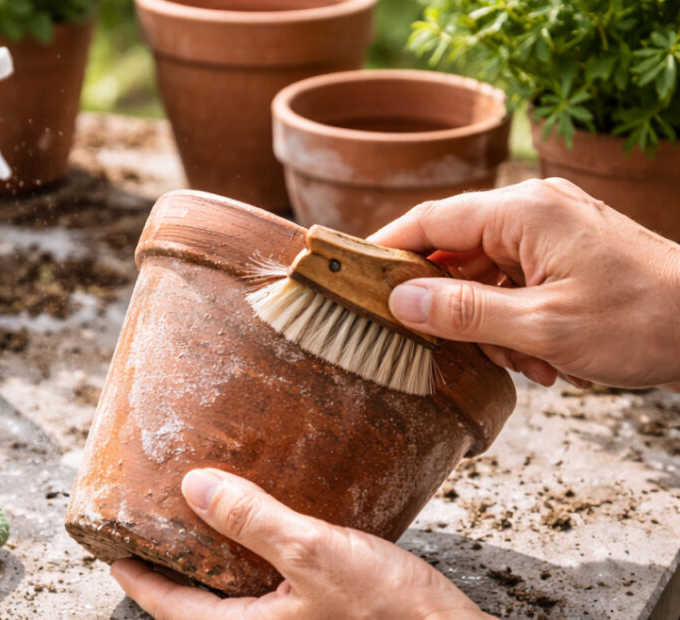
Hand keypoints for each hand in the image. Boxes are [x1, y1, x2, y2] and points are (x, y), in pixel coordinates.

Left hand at [112, 468, 489, 619]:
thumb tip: (195, 487)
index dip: (137, 575)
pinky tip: (265, 528)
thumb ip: (253, 520)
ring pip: (232, 596)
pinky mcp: (319, 616)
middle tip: (154, 525)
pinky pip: (267, 589)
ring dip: (213, 561)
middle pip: (198, 605)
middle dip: (172, 567)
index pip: (170, 607)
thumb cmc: (392, 614)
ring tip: (202, 518)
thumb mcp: (315, 554)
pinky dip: (252, 560)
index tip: (112, 548)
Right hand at [368, 178, 679, 389]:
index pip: (429, 221)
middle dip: (450, 307)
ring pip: (485, 277)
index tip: (350, 274)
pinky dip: (517, 325)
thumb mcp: (541, 327)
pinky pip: (516, 285)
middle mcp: (533, 212)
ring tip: (524, 363)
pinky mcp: (567, 256)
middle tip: (445, 347)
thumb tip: (399, 300)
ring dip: (490, 326)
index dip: (385, 248)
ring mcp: (552, 233)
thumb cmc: (643, 320)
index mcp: (522, 213)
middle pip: (455, 252)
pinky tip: (545, 361)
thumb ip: (463, 312)